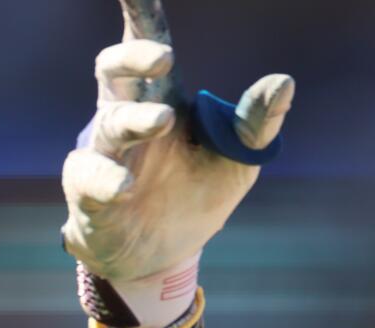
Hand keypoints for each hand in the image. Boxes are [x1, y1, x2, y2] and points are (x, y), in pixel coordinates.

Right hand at [61, 0, 293, 327]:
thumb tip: (284, 81)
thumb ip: (257, 123)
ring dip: (135, 118)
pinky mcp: (90, 196)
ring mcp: (103, 155)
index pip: (148, 43)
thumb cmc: (195, 194)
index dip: (139, 10)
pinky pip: (90, 179)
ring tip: (163, 120)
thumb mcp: (237, 160)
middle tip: (167, 57)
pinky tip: (126, 187)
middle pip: (114, 70)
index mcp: (159, 97)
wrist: (160, 257)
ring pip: (109, 123)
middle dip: (134, 56)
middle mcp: (123, 115)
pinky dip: (107, 179)